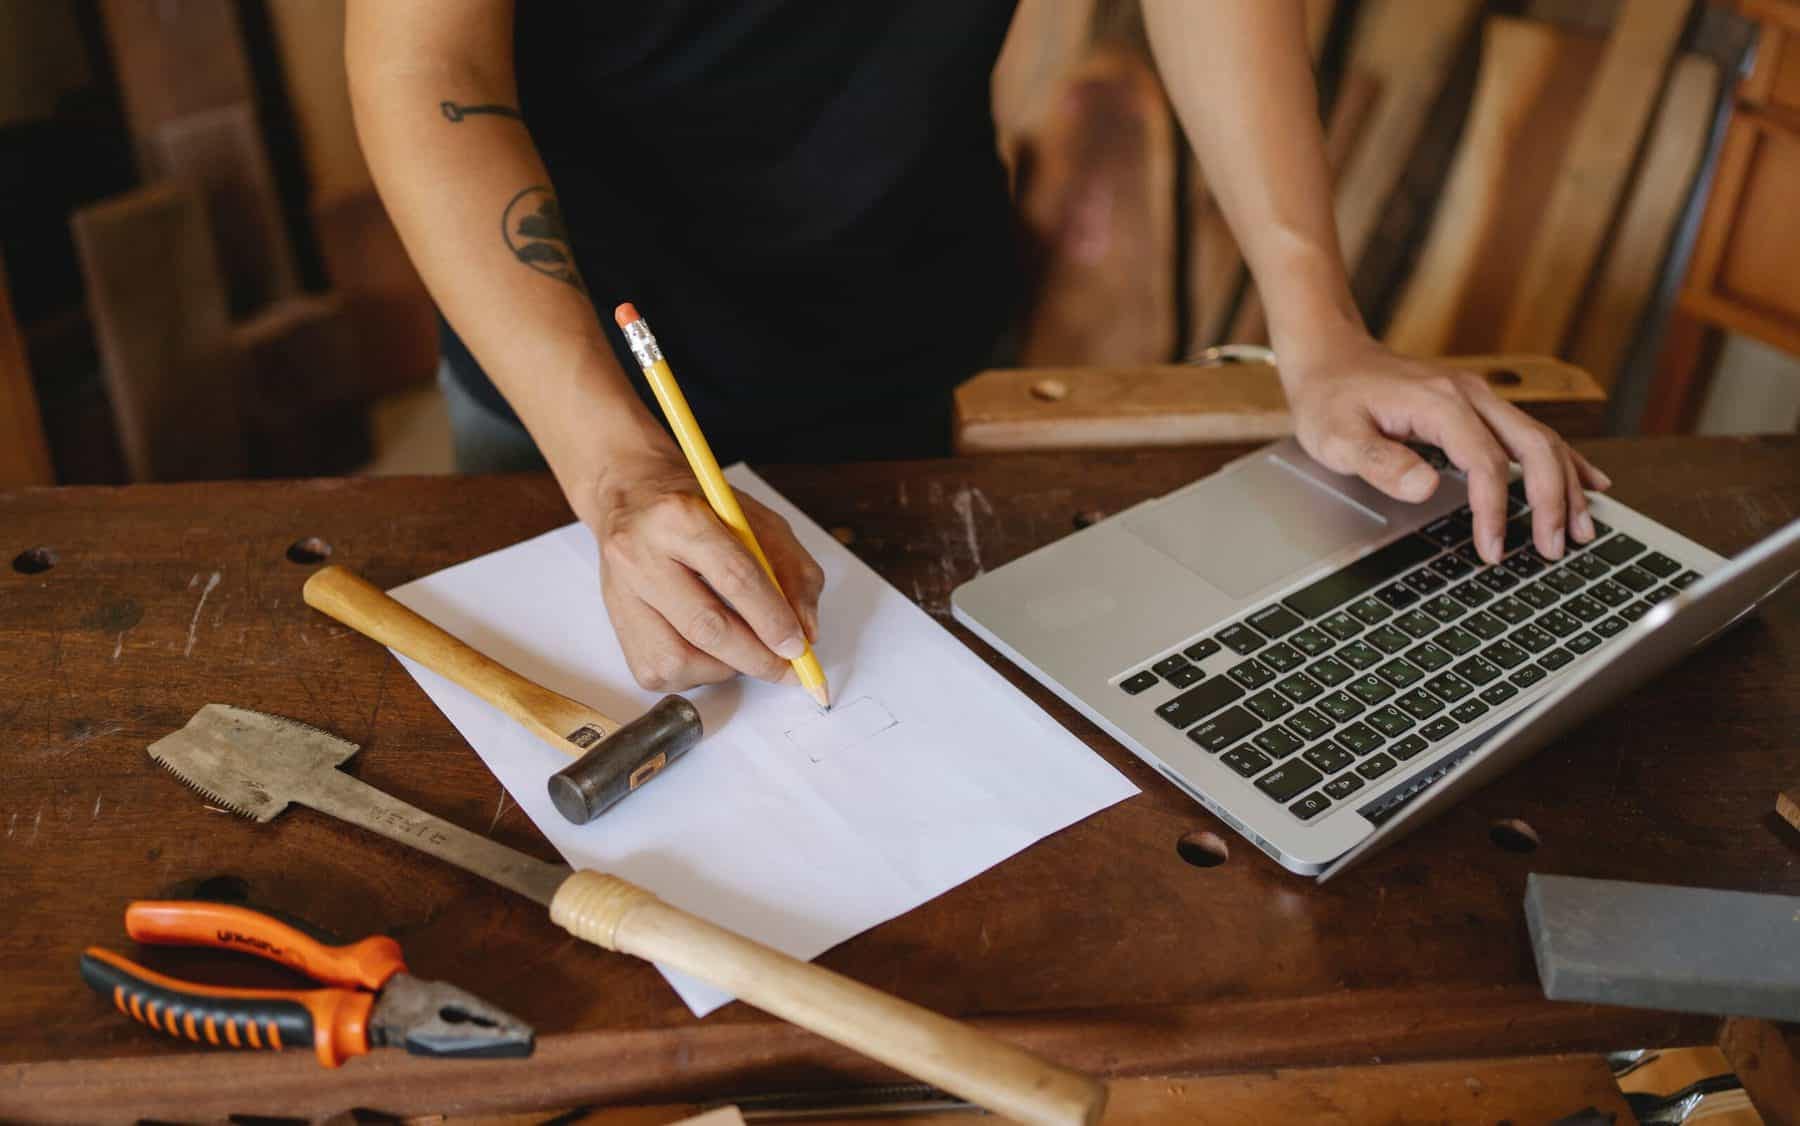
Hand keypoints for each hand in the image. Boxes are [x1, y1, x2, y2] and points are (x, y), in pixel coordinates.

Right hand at [582, 448, 824, 691]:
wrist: (631, 496)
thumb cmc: (698, 508)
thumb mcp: (757, 521)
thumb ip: (792, 571)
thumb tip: (805, 632)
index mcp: (679, 517)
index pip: (734, 576)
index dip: (772, 619)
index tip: (799, 647)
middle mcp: (640, 554)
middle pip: (706, 626)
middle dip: (756, 658)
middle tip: (786, 668)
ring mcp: (621, 592)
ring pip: (679, 659)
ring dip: (724, 668)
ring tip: (743, 650)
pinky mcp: (615, 623)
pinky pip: (660, 672)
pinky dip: (696, 672)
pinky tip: (709, 650)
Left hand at [1281, 337, 1610, 564]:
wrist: (1331, 355)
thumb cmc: (1330, 398)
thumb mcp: (1337, 437)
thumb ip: (1379, 463)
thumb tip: (1426, 488)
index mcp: (1439, 403)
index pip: (1486, 463)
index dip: (1495, 510)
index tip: (1493, 550)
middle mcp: (1470, 395)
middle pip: (1533, 447)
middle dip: (1551, 501)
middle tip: (1555, 549)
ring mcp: (1479, 397)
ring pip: (1542, 440)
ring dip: (1565, 486)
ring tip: (1581, 530)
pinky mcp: (1479, 405)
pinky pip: (1533, 433)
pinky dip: (1564, 461)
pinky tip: (1588, 483)